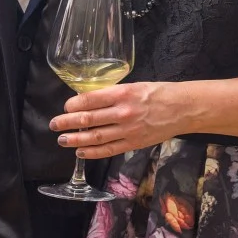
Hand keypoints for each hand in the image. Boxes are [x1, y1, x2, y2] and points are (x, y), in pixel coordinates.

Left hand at [50, 81, 189, 158]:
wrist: (182, 108)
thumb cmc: (158, 93)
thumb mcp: (135, 85)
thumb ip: (114, 93)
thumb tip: (90, 99)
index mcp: (123, 93)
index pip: (91, 99)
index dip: (73, 104)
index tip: (65, 107)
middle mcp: (123, 112)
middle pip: (89, 119)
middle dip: (68, 122)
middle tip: (54, 125)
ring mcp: (128, 130)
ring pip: (96, 137)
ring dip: (76, 139)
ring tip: (62, 140)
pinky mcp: (134, 143)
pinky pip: (109, 150)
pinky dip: (93, 152)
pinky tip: (81, 152)